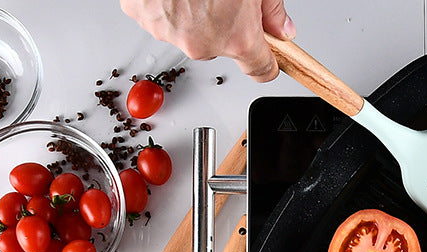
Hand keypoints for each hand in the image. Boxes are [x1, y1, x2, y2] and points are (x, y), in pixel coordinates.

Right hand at [120, 0, 295, 81]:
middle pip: (221, 48)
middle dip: (224, 27)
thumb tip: (281, 28)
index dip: (267, 61)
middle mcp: (203, 44)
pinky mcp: (144, 17)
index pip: (261, 70)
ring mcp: (171, 33)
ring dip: (193, 16)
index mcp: (238, 37)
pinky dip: (167, 5)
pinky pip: (161, 18)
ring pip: (190, 33)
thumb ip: (271, 10)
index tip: (268, 57)